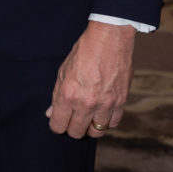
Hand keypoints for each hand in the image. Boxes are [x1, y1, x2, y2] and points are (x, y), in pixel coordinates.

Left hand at [46, 20, 135, 138]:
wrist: (109, 38)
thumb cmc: (84, 51)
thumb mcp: (63, 71)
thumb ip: (57, 95)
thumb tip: (51, 113)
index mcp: (68, 94)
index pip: (58, 125)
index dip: (56, 124)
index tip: (58, 121)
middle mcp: (87, 103)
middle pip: (76, 132)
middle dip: (71, 127)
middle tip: (72, 118)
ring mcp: (106, 104)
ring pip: (96, 132)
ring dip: (90, 126)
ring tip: (88, 115)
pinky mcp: (121, 102)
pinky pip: (113, 124)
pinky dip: (106, 121)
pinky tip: (102, 112)